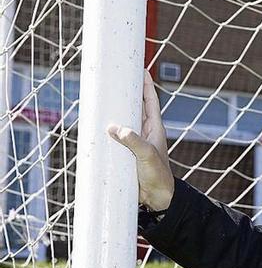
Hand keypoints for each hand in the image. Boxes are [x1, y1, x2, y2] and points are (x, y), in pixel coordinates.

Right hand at [107, 70, 174, 210]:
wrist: (157, 197)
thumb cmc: (158, 176)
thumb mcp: (147, 156)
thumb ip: (133, 141)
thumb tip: (115, 128)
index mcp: (154, 128)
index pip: (150, 101)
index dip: (146, 85)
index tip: (142, 70)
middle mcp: (144, 132)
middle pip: (135, 107)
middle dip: (127, 93)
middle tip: (116, 78)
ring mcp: (134, 141)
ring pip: (123, 120)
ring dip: (115, 111)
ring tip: (103, 97)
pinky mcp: (125, 152)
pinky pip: (115, 136)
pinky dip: (106, 129)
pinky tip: (96, 125)